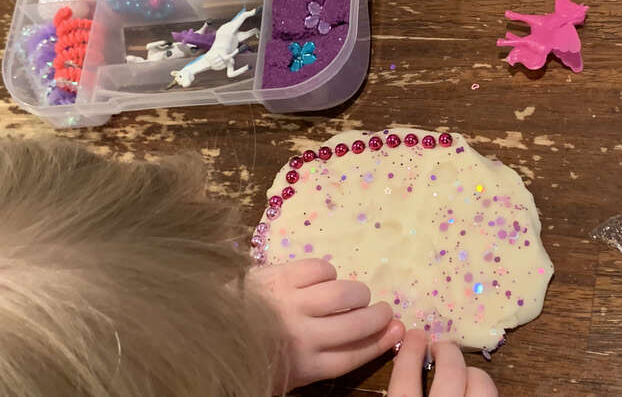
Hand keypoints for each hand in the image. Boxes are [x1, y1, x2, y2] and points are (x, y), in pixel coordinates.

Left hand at [251, 259, 404, 391]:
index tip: (398, 331)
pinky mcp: (279, 274)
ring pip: (342, 292)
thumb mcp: (282, 375)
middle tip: (385, 310)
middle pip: (356, 323)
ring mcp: (290, 301)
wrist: (203, 327)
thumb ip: (316, 361)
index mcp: (302, 365)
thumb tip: (357, 340)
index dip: (380, 342)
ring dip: (357, 292)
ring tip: (358, 294)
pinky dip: (328, 272)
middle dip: (378, 316)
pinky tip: (324, 279)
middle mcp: (302, 333)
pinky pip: (319, 268)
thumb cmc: (248, 354)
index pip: (353, 354)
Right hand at [388, 330, 497, 396]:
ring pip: (482, 386)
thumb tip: (401, 370)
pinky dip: (484, 391)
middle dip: (447, 352)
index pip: (406, 376)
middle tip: (440, 347)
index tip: (415, 335)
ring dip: (473, 372)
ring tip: (464, 372)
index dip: (411, 351)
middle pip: (450, 372)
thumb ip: (397, 394)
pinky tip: (474, 392)